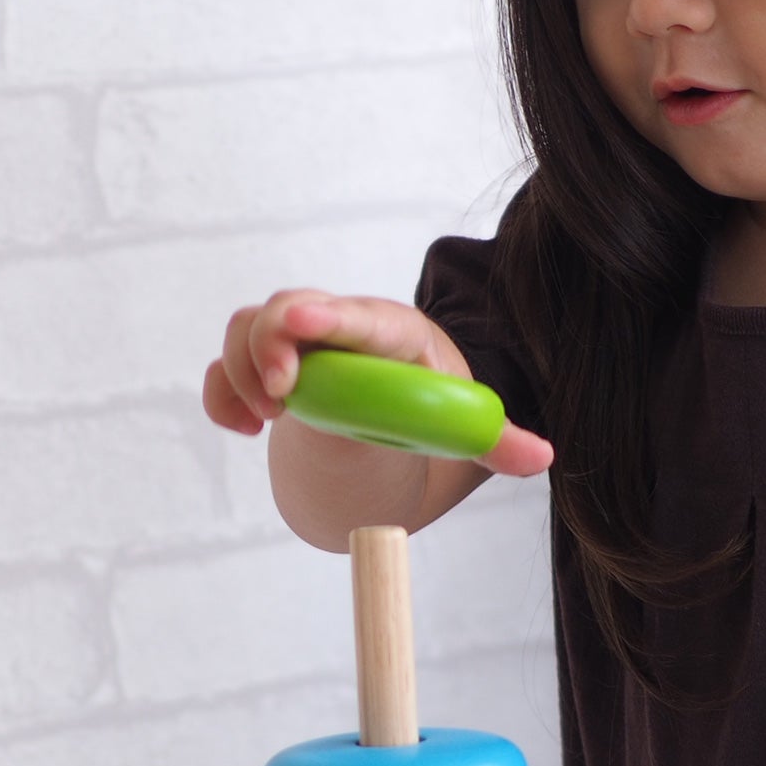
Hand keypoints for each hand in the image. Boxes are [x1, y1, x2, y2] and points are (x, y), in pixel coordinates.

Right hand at [202, 290, 552, 476]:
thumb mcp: (463, 421)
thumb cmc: (427, 405)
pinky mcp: (262, 367)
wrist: (391, 408)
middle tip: (281, 396)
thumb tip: (541, 457)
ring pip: (248, 328)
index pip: (363, 316)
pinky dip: (223, 394)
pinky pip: (226, 368)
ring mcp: (295, 343)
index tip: (309, 323)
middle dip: (273, 343)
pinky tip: (244, 428)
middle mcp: (338, 325)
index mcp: (394, 333)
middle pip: (291, 308)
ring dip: (244, 372)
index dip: (333, 316)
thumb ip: (495, 439)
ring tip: (267, 419)